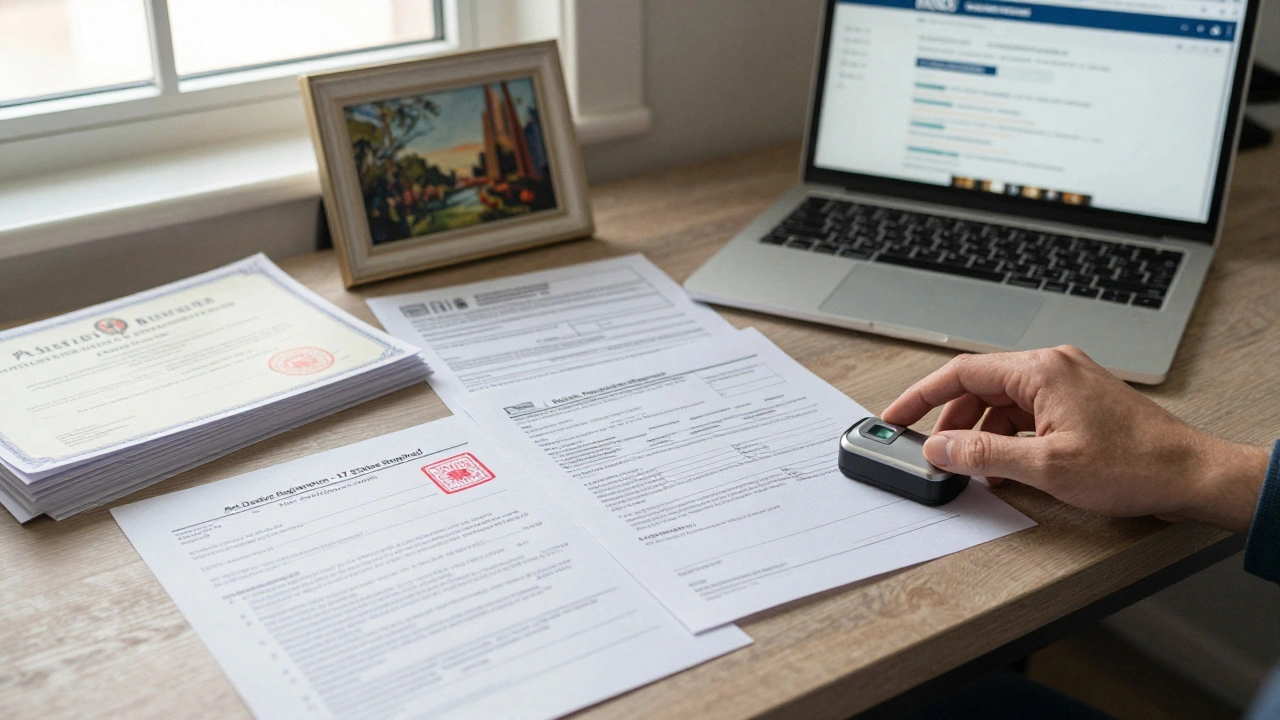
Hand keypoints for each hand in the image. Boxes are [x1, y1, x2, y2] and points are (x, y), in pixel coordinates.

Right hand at [881, 346, 1268, 534]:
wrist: (1191, 475)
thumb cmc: (1134, 465)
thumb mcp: (1045, 466)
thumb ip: (982, 454)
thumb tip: (938, 448)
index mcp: (1040, 370)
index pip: (962, 372)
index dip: (921, 396)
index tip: (895, 417)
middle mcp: (1052, 368)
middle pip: (979, 387)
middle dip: (951, 422)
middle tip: (932, 452)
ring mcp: (1067, 384)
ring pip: (1002, 404)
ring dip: (981, 435)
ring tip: (975, 469)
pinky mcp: (1077, 404)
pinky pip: (1026, 415)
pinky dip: (1008, 439)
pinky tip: (1006, 468)